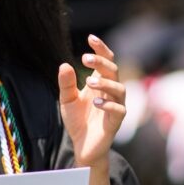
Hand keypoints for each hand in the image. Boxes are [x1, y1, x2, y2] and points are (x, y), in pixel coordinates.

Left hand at [58, 34, 125, 167]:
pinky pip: (119, 110)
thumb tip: (64, 64)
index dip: (101, 49)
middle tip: (85, 59)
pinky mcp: (116, 122)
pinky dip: (108, 105)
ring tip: (89, 82)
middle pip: (113, 71)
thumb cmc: (78, 121)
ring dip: (105, 83)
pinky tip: (96, 103)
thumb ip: (66, 83)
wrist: (82, 146)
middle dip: (101, 62)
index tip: (90, 38)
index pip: (106, 61)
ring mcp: (115, 106)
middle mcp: (111, 92)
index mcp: (100, 83)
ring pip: (119, 89)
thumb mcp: (67, 100)